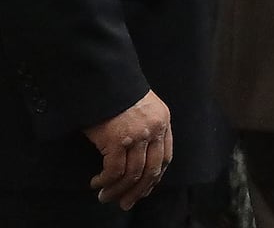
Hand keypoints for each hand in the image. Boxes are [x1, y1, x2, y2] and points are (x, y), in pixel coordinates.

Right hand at [84, 90, 172, 209]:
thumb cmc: (118, 94)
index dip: (155, 177)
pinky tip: (97, 183)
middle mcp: (154, 129)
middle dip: (139, 191)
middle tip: (126, 203)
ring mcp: (137, 135)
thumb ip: (147, 128)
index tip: (145, 189)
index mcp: (163, 121)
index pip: (166, 157)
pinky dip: (106, 181)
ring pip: (132, 174)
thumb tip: (141, 159)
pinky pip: (114, 171)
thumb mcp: (143, 108)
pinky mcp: (116, 140)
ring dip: (118, 190)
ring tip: (106, 197)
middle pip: (151, 170)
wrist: (104, 79)